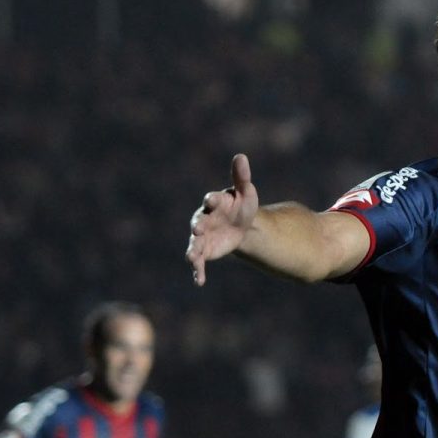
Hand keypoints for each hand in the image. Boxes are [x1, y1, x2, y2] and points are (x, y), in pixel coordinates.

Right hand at [186, 153, 259, 285]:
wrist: (241, 226)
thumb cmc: (242, 206)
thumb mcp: (246, 193)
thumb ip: (242, 177)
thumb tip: (241, 156)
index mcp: (215, 203)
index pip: (211, 200)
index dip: (212, 199)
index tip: (211, 199)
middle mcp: (204, 219)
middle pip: (199, 222)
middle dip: (198, 225)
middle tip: (198, 229)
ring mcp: (203, 236)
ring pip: (195, 244)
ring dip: (193, 251)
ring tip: (192, 259)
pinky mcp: (205, 251)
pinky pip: (199, 261)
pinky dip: (198, 271)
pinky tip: (199, 281)